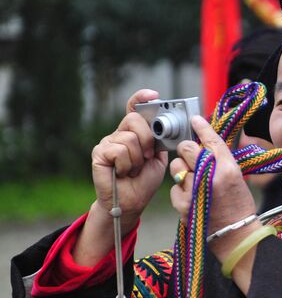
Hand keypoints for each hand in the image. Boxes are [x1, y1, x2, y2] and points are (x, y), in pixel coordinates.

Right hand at [91, 89, 167, 229]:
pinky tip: (122, 173)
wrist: (132, 202)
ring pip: (129, 138)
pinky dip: (126, 164)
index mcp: (134, 132)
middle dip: (147, 139)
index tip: (154, 95)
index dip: (141, 98)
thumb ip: (160, 139)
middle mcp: (119, 133)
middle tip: (147, 157)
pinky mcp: (99, 153)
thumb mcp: (159, 156)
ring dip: (137, 158)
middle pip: (134, 120)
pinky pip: (119, 150)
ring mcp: (107, 142)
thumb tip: (166, 123)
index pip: (134, 108)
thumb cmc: (145, 180)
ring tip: (133, 169)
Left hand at [170, 115, 260, 259]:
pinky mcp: (183, 205)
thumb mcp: (236, 176)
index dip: (200, 126)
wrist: (235, 234)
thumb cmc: (238, 204)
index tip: (194, 119)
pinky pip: (174, 186)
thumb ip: (219, 159)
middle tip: (191, 156)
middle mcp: (210, 177)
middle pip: (187, 149)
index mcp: (227, 168)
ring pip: (176, 166)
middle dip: (187, 150)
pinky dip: (180, 189)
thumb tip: (202, 142)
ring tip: (193, 179)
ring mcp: (195, 191)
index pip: (210, 139)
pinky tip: (191, 196)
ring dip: (182, 169)